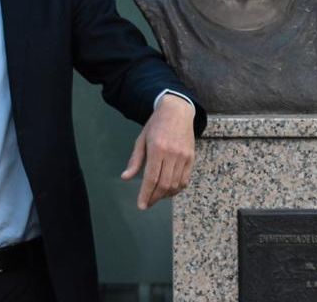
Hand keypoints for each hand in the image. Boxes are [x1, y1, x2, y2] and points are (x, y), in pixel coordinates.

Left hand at [120, 94, 195, 208]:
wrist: (177, 111)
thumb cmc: (156, 124)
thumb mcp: (141, 140)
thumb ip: (135, 160)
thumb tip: (125, 178)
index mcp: (157, 148)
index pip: (151, 178)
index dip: (146, 194)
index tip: (141, 205)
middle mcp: (172, 153)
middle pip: (164, 184)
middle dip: (154, 197)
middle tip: (147, 203)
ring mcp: (183, 156)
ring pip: (175, 184)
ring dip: (165, 195)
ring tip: (156, 196)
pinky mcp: (191, 157)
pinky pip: (185, 179)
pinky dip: (177, 188)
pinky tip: (169, 190)